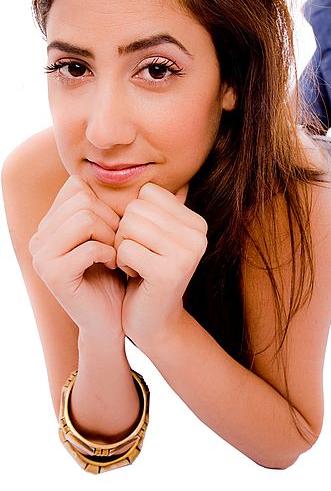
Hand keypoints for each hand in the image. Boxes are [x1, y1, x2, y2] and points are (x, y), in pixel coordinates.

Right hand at [29, 175, 125, 337]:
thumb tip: (131, 172)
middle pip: (82, 199)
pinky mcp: (52, 275)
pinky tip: (112, 265)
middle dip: (110, 219)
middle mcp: (39, 236)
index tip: (115, 228)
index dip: (104, 202)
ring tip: (116, 253)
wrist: (111, 318)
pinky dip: (109, 253)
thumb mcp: (110, 233)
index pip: (76, 185)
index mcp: (50, 223)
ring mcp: (41, 255)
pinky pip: (89, 246)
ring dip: (110, 235)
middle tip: (119, 243)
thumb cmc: (115, 273)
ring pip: (84, 218)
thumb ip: (107, 205)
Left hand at [115, 182, 207, 346]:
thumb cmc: (147, 271)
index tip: (145, 242)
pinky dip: (121, 263)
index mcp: (197, 222)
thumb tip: (134, 165)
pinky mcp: (170, 272)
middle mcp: (199, 234)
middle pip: (136, 209)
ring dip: (122, 248)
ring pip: (128, 227)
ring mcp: (187, 253)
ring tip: (137, 265)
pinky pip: (125, 249)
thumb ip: (152, 207)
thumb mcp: (153, 235)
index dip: (135, 216)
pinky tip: (136, 277)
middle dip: (125, 234)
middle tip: (138, 256)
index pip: (148, 193)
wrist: (154, 321)